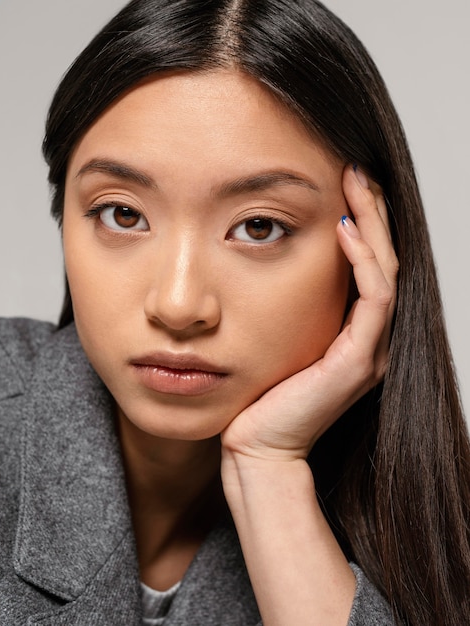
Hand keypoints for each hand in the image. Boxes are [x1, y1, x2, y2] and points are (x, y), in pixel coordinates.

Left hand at [221, 164, 398, 460]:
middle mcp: (369, 339)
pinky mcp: (358, 361)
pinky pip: (374, 299)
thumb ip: (282, 307)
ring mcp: (369, 350)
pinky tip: (343, 230)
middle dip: (372, 211)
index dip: (361, 221)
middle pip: (384, 259)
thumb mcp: (271, 339)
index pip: (368, 264)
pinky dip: (362, 261)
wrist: (255, 448)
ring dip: (373, 224)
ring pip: (386, 271)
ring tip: (355, 183)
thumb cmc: (256, 397)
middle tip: (354, 169)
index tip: (340, 183)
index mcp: (351, 333)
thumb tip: (260, 263)